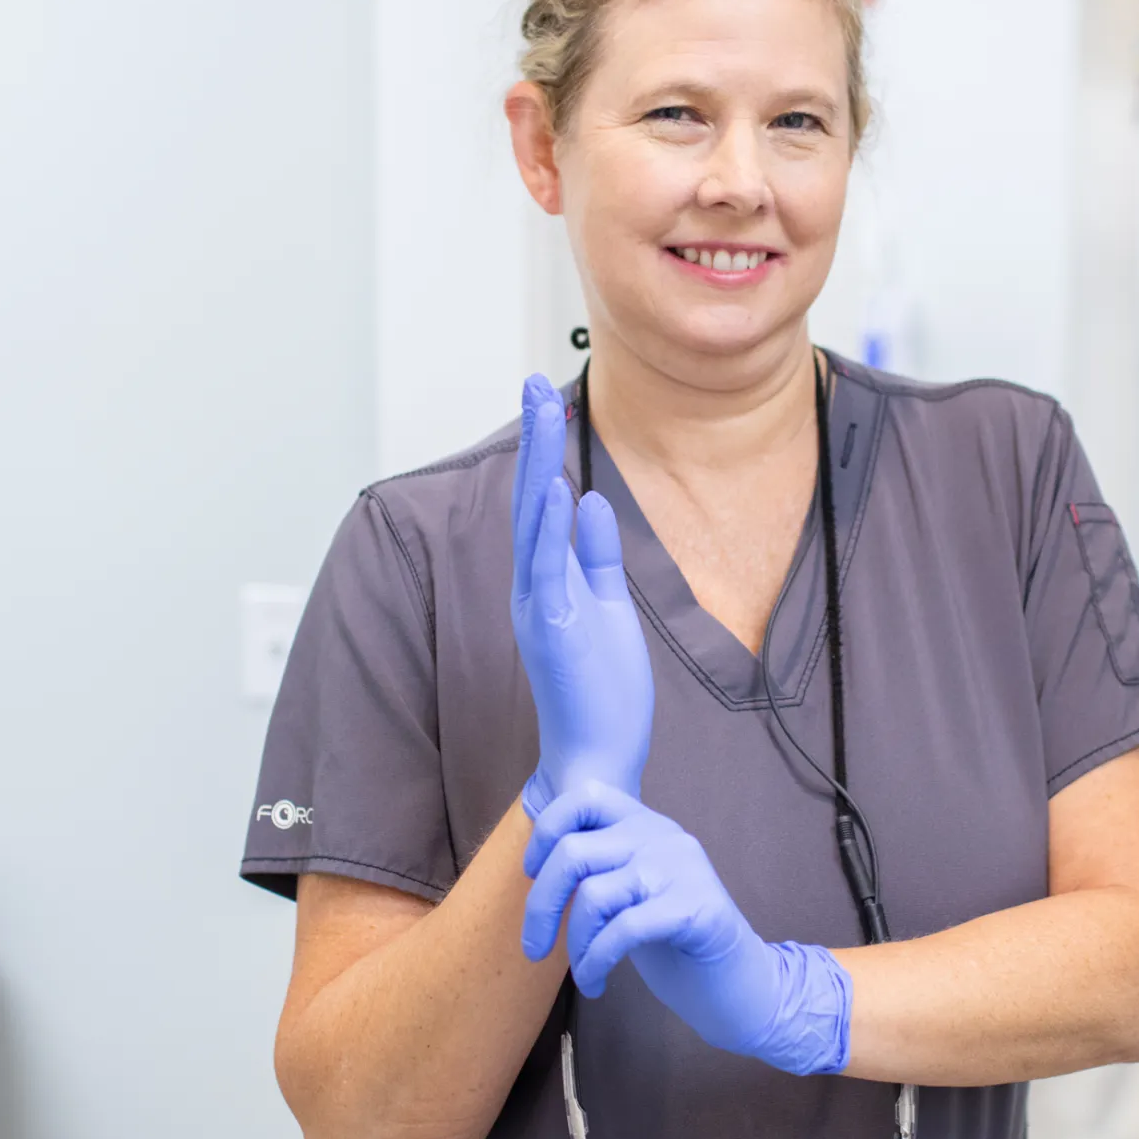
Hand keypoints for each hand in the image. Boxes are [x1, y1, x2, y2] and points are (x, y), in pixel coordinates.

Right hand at [510, 375, 653, 817]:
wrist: (596, 758)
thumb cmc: (603, 691)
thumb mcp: (608, 606)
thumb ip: (597, 554)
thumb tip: (587, 499)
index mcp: (547, 576)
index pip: (541, 499)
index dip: (545, 447)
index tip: (550, 396)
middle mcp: (533, 584)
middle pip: (529, 495)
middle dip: (536, 436)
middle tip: (536, 380)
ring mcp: (538, 605)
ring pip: (532, 520)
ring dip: (538, 463)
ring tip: (544, 409)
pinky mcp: (552, 629)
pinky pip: (546, 569)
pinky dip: (549, 527)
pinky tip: (556, 486)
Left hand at [521, 784, 852, 1076]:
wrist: (741, 987)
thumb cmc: (675, 944)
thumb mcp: (632, 892)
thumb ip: (600, 866)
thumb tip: (539, 862)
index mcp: (647, 824)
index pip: (586, 796)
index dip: (546, 832)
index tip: (532, 874)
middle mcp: (664, 836)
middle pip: (573, 852)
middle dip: (541, 907)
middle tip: (534, 950)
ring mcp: (683, 869)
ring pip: (594, 894)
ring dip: (574, 945)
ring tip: (584, 973)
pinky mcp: (696, 908)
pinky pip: (624, 929)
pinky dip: (596, 962)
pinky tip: (597, 983)